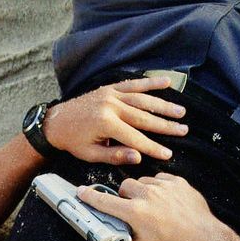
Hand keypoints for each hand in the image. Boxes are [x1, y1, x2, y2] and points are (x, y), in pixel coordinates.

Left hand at [44, 77, 187, 165]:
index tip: (168, 153)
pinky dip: (150, 83)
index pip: (135, 139)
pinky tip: (166, 83)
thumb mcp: (91, 155)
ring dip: (163, 105)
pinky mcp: (110, 88)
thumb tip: (137, 157)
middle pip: (144, 117)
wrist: (56, 122)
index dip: (153, 147)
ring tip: (180, 111)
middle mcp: (111, 106)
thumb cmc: (73, 141)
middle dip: (165, 125)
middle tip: (183, 130)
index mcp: (106, 124)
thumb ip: (114, 155)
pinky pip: (134, 84)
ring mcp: (111, 94)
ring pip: (143, 99)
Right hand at [77, 173, 218, 240]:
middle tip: (132, 208)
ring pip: (142, 181)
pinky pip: (160, 179)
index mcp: (135, 213)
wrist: (201, 237)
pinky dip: (158, 187)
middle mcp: (147, 196)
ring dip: (142, 191)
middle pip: (124, 186)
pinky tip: (164, 201)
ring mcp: (163, 186)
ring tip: (152, 206)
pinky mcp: (176, 181)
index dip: (91, 197)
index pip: (106, 202)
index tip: (82, 192)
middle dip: (125, 196)